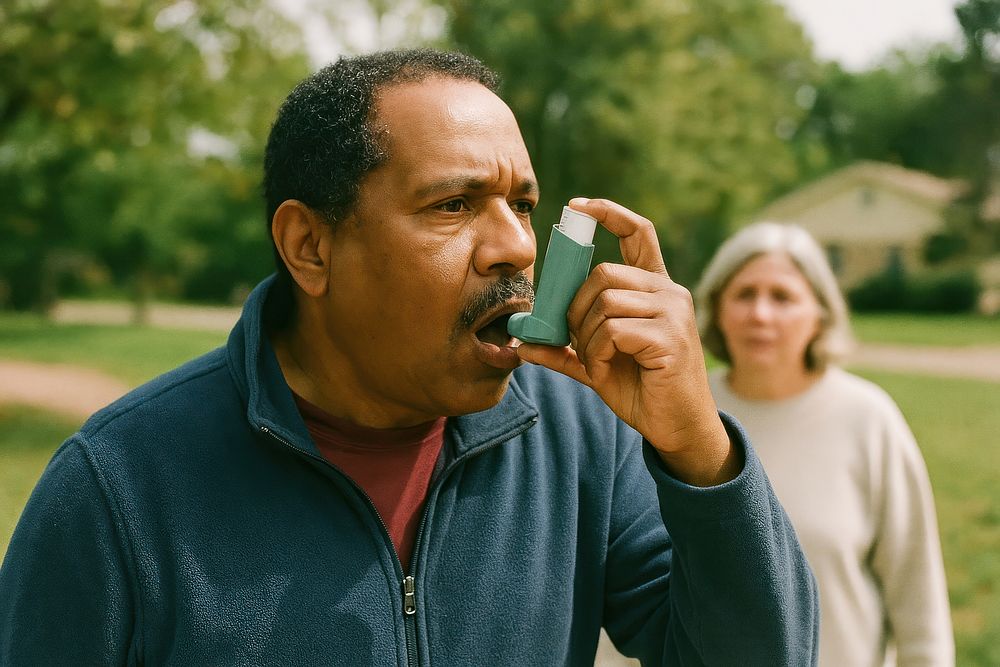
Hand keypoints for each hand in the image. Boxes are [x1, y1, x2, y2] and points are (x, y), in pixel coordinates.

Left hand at [516, 198, 740, 485]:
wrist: (676, 428)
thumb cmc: (641, 390)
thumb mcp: (596, 363)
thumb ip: (565, 347)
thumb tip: (521, 340)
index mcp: (654, 288)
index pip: (638, 232)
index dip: (609, 213)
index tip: (577, 206)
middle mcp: (669, 292)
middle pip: (602, 273)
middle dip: (576, 307)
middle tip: (577, 340)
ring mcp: (673, 312)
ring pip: (605, 301)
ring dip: (587, 337)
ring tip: (596, 362)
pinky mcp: (670, 337)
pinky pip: (613, 330)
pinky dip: (596, 353)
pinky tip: (604, 372)